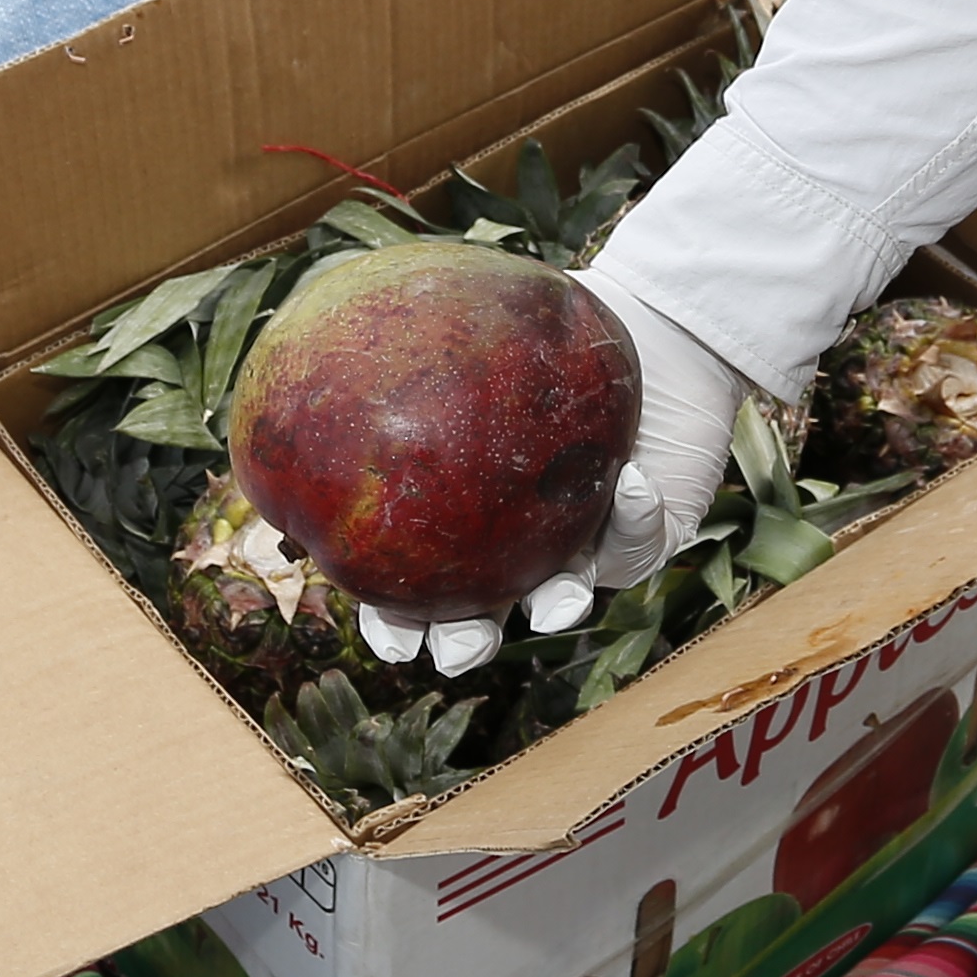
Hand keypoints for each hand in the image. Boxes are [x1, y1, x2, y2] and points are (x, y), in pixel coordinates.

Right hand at [348, 266, 763, 679]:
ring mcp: (581, 543)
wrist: (644, 327)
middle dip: (469, 643)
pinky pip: (636, 539)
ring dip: (556, 608)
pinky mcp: (645, 532)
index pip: (415, 584)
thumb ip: (417, 358)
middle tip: (460, 648)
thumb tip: (331, 345)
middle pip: (485, 615)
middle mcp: (518, 542)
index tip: (389, 639)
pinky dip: (632, 518)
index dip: (395, 622)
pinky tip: (630, 484)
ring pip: (563, 598)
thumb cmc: (546, 336)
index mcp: (463, 515)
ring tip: (555, 605)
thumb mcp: (476, 339)